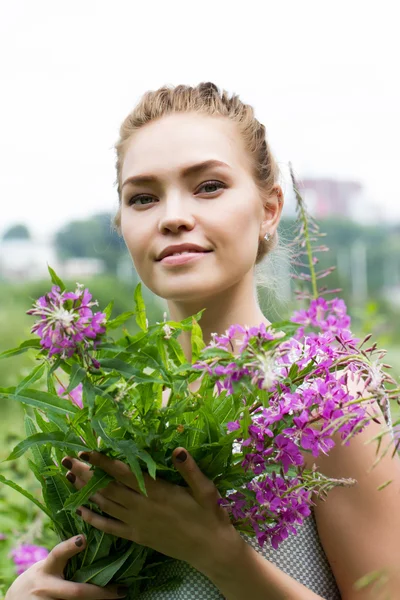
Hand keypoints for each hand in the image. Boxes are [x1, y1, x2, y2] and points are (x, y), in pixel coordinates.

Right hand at [5, 535, 128, 599]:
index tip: (83, 539)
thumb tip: (88, 539)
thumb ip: (63, 558)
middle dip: (100, 593)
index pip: (57, 555)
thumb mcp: (46, 566)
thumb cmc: (38, 579)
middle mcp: (46, 588)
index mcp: (46, 569)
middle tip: (121, 590)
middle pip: (76, 592)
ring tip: (117, 598)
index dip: (69, 547)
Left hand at [62, 448, 243, 574]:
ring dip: (85, 491)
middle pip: (107, 487)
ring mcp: (137, 523)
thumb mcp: (205, 490)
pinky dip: (94, 519)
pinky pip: (110, 528)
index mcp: (156, 492)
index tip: (85, 451)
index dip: (102, 462)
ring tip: (69, 477)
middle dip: (85, 473)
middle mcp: (141, 507)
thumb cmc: (209, 516)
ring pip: (105, 505)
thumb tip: (177, 449)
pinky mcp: (137, 536)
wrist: (210, 550)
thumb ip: (189, 470)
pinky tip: (81, 511)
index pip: (123, 474)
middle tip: (66, 460)